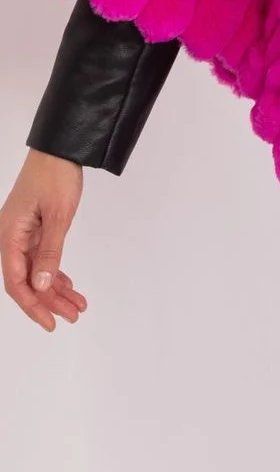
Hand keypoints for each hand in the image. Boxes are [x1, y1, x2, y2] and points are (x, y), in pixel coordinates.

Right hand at [0, 150, 88, 330]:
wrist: (59, 149)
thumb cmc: (55, 176)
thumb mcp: (58, 216)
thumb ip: (50, 252)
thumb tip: (42, 285)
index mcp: (9, 236)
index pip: (17, 282)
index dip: (33, 305)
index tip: (50, 322)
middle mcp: (11, 237)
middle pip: (27, 280)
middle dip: (49, 300)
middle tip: (73, 315)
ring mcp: (22, 233)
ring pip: (36, 270)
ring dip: (56, 288)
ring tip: (77, 305)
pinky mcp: (34, 227)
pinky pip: (41, 257)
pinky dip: (56, 272)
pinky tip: (69, 285)